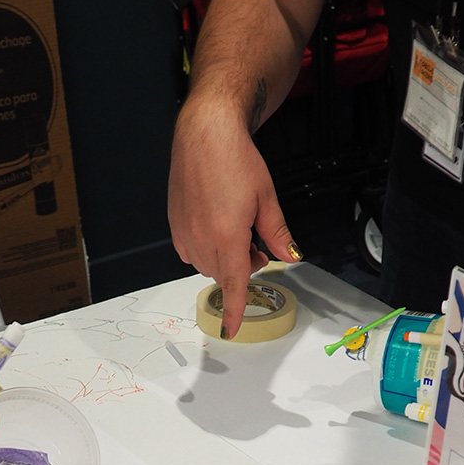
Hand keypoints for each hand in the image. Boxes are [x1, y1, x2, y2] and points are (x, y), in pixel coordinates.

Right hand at [168, 96, 298, 339]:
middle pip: (224, 273)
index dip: (235, 311)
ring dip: (223, 257)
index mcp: (227, 235)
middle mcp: (201, 238)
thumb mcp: (266, 198)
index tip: (232, 331)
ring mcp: (184, 231)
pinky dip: (206, 247)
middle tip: (257, 242)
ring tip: (236, 227)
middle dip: (242, 266)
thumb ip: (277, 233)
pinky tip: (215, 223)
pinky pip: (190, 251)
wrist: (204, 133)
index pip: (233, 285)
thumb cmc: (235, 159)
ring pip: (207, 264)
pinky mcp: (174, 224)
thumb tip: (289, 255)